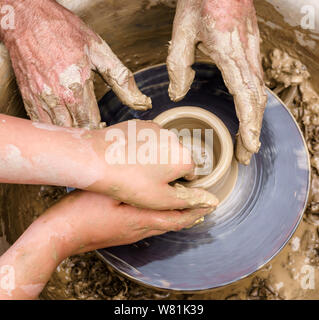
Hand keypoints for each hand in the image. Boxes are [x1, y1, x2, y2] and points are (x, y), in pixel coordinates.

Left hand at [0, 115, 217, 210]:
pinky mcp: (140, 124)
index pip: (189, 173)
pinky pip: (148, 138)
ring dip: (154, 157)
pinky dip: (142, 147)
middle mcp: (174, 138)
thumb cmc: (128, 182)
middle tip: (144, 181)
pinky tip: (127, 157)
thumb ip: (189, 200)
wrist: (96, 159)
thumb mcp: (161, 199)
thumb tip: (212, 200)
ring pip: (162, 148)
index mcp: (183, 157)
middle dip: (166, 169)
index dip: (175, 184)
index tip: (158, 189)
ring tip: (134, 169)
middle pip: (176, 158)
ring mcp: (156, 128)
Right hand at [1, 0, 150, 127]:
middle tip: (95, 127)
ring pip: (56, 130)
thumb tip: (143, 103)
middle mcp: (57, 97)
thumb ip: (122, 80)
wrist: (27, 16)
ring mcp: (40, 98)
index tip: (104, 126)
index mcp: (76, 87)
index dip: (99, 130)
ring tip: (80, 124)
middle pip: (74, 130)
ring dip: (70, 132)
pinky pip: (39, 123)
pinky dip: (52, 127)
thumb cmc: (64, 31)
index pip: (90, 124)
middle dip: (87, 133)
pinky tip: (62, 121)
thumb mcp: (99, 51)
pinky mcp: (28, 96)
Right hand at [53, 191, 213, 251]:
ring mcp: (132, 234)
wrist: (63, 233)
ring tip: (190, 207)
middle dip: (192, 215)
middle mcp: (140, 230)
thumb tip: (156, 190)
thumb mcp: (110, 195)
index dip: (196, 210)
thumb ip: (135, 192)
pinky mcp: (124, 234)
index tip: (211, 204)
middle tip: (205, 205)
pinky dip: (164, 218)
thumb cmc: (83, 211)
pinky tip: (161, 211)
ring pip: (163, 226)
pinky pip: (152, 226)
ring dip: (179, 217)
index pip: (177, 217)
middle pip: (174, 224)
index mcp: (139, 219)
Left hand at [167, 0, 266, 163]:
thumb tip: (177, 94)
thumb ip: (179, 65)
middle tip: (245, 155)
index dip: (249, 126)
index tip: (248, 147)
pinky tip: (246, 115)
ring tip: (247, 141)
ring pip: (259, 94)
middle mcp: (247, 57)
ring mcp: (252, 54)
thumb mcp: (183, 31)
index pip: (245, 98)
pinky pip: (256, 83)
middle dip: (253, 131)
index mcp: (230, 54)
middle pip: (256, 102)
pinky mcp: (251, 51)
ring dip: (254, 121)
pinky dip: (253, 105)